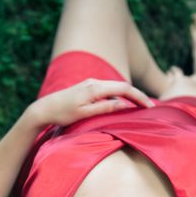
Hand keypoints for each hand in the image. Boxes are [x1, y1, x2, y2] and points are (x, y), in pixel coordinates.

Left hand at [25, 79, 154, 127]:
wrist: (44, 108)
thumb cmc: (62, 114)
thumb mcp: (84, 114)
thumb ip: (104, 108)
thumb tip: (123, 104)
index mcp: (95, 88)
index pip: (124, 89)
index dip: (139, 97)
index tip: (150, 107)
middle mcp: (94, 82)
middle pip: (123, 86)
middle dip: (138, 95)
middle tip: (151, 107)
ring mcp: (91, 83)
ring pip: (116, 87)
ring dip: (130, 95)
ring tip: (141, 106)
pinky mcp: (88, 87)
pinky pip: (109, 90)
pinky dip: (120, 96)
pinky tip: (124, 104)